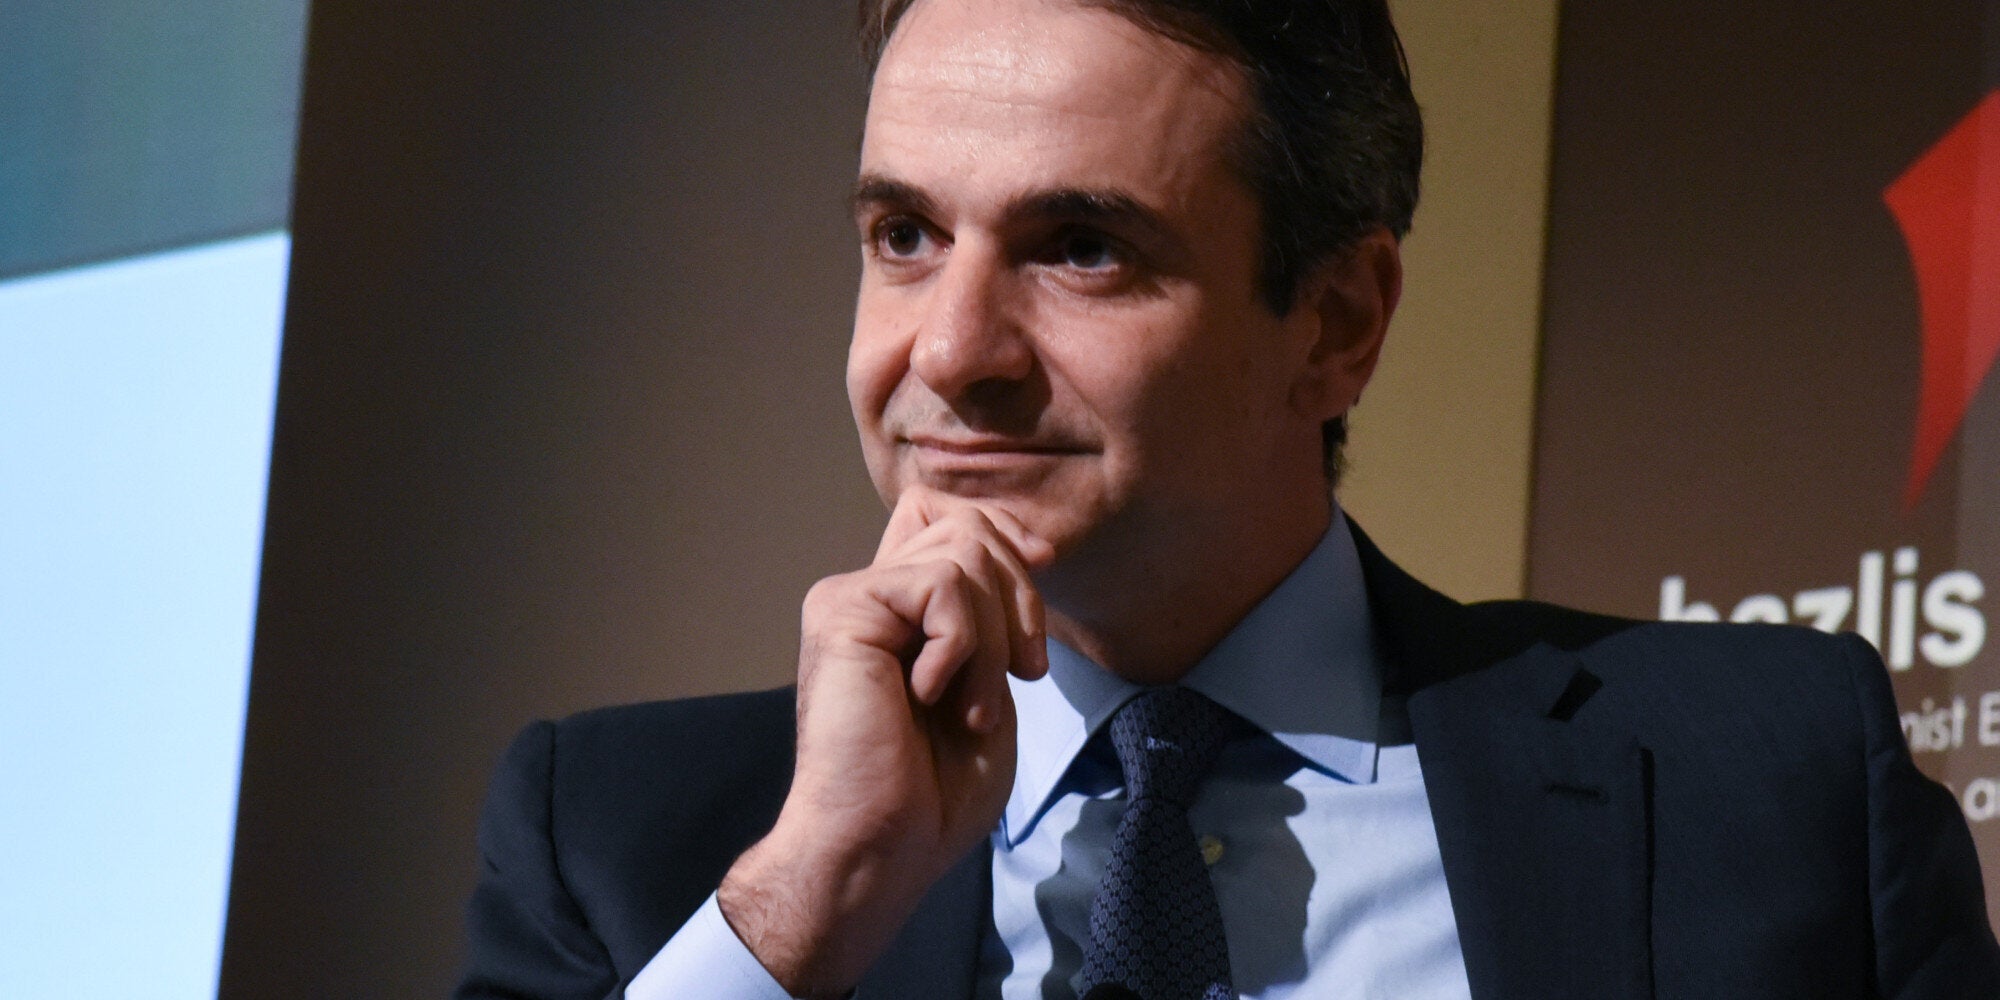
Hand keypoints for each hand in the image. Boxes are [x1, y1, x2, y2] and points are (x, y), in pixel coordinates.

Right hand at [717, 487, 1053, 995]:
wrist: (883, 844)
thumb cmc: (934, 791)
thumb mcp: (989, 682)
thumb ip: (993, 613)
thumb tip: (1028, 546)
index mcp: (900, 610)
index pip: (948, 514)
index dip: (1005, 533)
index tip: (1042, 573)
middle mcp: (870, 593)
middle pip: (965, 523)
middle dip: (1019, 592)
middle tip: (1024, 670)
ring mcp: (851, 597)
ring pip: (963, 554)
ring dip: (993, 637)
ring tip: (974, 705)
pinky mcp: (841, 609)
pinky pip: (940, 586)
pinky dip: (963, 646)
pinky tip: (932, 697)